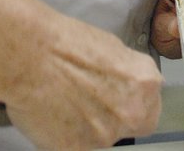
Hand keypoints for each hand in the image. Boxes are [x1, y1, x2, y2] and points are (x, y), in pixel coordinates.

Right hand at [4, 17, 162, 149]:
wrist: (30, 56)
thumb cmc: (65, 44)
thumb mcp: (113, 48)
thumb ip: (129, 72)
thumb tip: (130, 82)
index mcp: (146, 83)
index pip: (152, 104)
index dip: (135, 99)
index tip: (124, 96)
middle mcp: (131, 112)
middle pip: (134, 123)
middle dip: (119, 114)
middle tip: (95, 100)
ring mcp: (105, 135)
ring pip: (104, 136)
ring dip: (91, 124)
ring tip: (68, 100)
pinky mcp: (77, 149)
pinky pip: (77, 144)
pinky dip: (66, 133)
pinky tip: (55, 112)